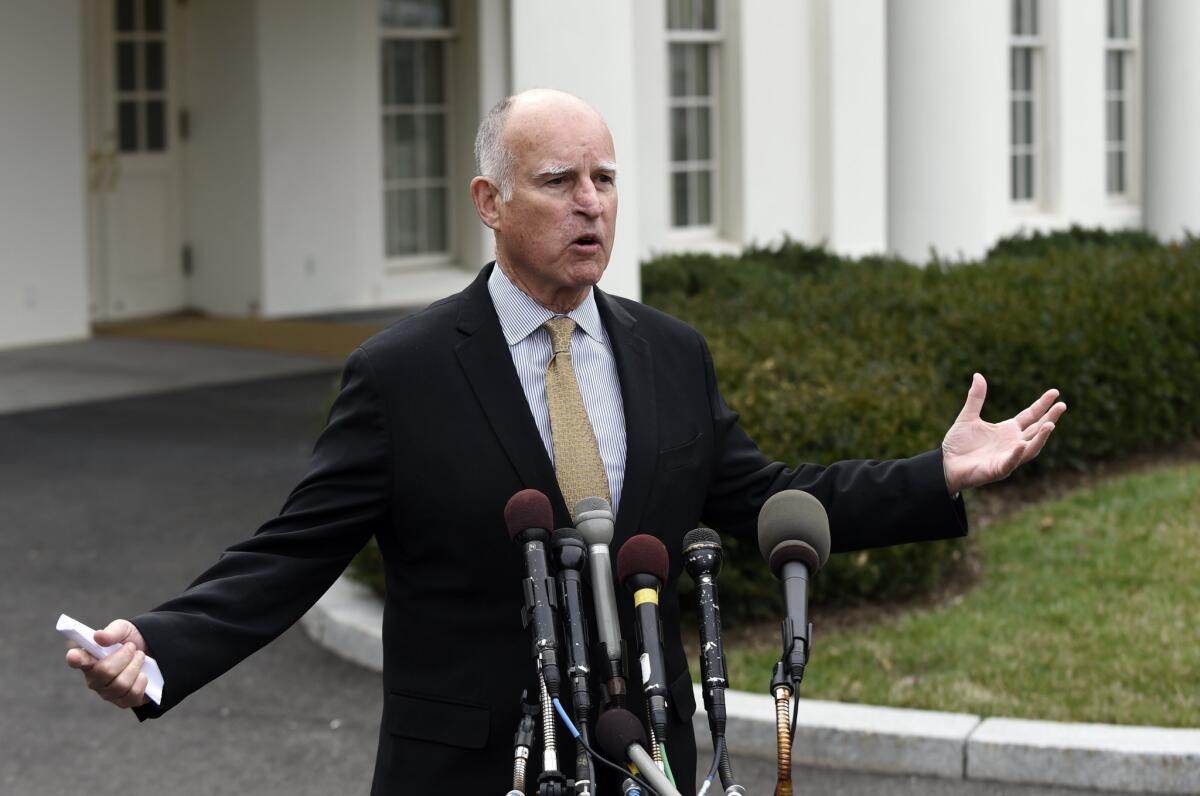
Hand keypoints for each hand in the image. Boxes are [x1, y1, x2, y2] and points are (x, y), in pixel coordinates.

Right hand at [64, 619, 149, 708]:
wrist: (151, 651)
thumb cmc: (129, 641)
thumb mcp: (124, 630)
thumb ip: (112, 631)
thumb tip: (98, 636)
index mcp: (89, 659)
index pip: (77, 660)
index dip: (74, 659)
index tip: (73, 656)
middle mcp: (94, 679)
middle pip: (105, 672)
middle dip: (124, 656)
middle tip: (132, 647)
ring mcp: (107, 693)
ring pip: (121, 684)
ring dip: (135, 666)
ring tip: (138, 657)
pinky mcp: (123, 702)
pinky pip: (133, 694)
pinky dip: (142, 680)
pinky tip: (141, 674)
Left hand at [941, 373, 1066, 493]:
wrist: (945, 464)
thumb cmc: (958, 444)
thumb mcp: (967, 417)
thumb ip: (976, 398)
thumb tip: (978, 375)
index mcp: (1008, 430)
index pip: (1030, 415)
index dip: (1043, 404)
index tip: (1055, 392)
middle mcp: (1012, 443)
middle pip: (1036, 430)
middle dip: (1050, 418)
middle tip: (1062, 405)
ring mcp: (1007, 457)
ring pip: (1031, 448)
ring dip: (1041, 437)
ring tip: (1050, 424)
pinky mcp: (997, 470)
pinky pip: (1010, 462)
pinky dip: (1016, 454)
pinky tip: (1021, 444)